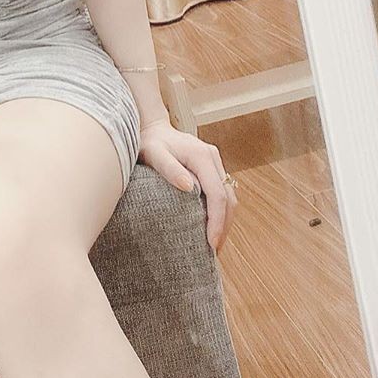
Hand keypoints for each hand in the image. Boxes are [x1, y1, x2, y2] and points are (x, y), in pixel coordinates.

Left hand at [135, 118, 238, 252]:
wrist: (150, 127)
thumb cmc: (149, 142)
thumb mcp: (153, 154)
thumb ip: (169, 168)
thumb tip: (188, 187)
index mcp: (202, 156)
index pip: (218, 194)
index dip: (217, 221)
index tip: (211, 242)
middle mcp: (212, 158)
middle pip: (228, 197)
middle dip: (224, 225)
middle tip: (213, 250)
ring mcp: (214, 162)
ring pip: (229, 196)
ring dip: (224, 220)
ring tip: (213, 243)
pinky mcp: (211, 167)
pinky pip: (221, 192)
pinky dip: (220, 211)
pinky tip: (210, 225)